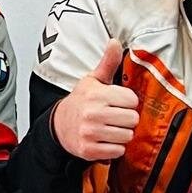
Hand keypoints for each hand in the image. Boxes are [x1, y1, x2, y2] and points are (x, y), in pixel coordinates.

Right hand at [50, 40, 139, 161]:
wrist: (59, 125)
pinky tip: (105, 140)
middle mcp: (92, 113)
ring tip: (110, 128)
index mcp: (96, 94)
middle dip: (127, 119)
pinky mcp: (89, 150)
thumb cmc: (81, 101)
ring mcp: (90, 133)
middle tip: (115, 117)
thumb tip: (115, 41)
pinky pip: (117, 151)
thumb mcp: (93, 80)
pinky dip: (114, 148)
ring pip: (127, 136)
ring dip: (122, 134)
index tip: (118, 103)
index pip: (132, 100)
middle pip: (132, 119)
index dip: (128, 102)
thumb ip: (107, 62)